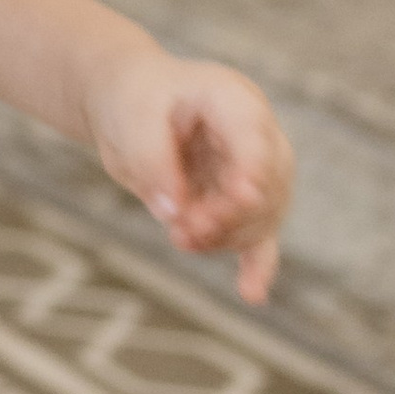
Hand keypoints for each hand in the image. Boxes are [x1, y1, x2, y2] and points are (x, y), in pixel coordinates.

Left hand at [84, 46, 293, 304]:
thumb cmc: (132, 101)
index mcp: (234, 100)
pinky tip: (251, 293)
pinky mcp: (237, 202)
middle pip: (267, 186)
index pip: (256, 141)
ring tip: (180, 239)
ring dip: (223, 237)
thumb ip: (153, 162)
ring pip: (259, 217)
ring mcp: (253, 171)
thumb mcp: (133, 120)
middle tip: (182, 231)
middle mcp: (256, 135)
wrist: (127, 103)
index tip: (240, 199)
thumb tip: (174, 214)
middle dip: (228, 215)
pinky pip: (258, 237)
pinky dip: (256, 265)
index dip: (253, 171)